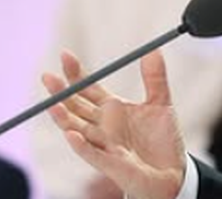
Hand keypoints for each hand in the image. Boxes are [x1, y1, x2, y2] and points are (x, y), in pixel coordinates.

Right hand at [42, 49, 186, 198]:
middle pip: (75, 107)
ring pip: (77, 130)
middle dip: (61, 92)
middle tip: (48, 76)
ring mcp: (104, 145)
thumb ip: (155, 78)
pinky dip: (81, 146)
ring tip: (52, 104)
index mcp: (111, 110)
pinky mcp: (111, 164)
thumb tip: (152, 50)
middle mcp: (103, 126)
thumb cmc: (162, 140)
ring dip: (63, 118)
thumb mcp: (161, 103)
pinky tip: (71, 135)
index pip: (87, 89)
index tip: (65, 55)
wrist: (173, 171)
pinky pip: (92, 154)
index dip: (76, 74)